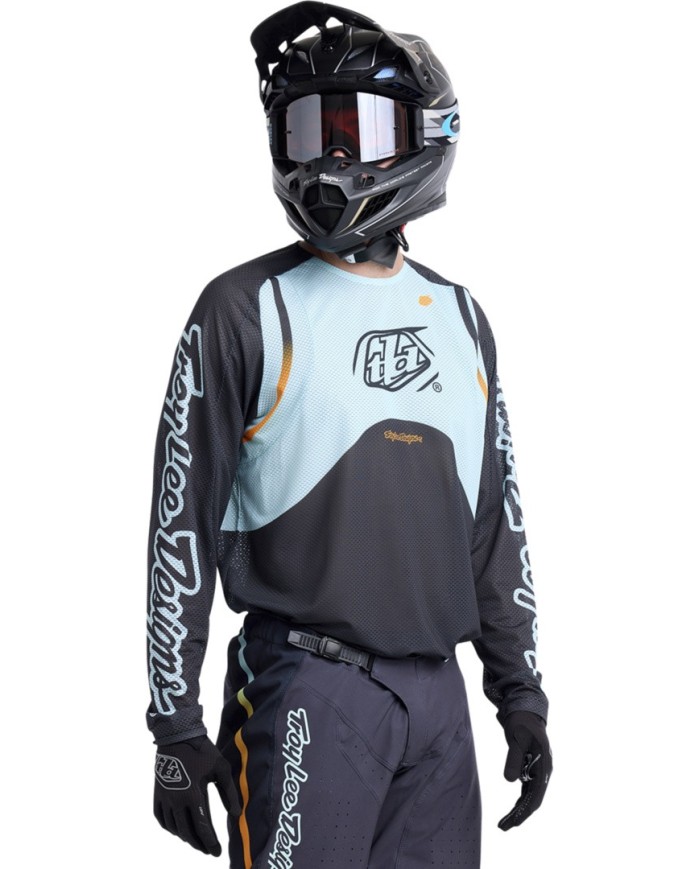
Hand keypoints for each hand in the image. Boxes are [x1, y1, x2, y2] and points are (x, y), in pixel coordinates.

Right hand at [153, 735, 240, 854]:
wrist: (178, 736)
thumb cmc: (202, 751)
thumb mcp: (221, 769)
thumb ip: (229, 793)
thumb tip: (235, 814)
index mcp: (194, 796)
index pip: (203, 828)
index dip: (211, 843)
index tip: (217, 852)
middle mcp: (177, 801)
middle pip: (188, 833)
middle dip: (199, 844)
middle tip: (208, 850)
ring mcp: (165, 798)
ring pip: (174, 828)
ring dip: (186, 838)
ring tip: (196, 841)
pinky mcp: (158, 794)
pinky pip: (161, 819)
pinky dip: (170, 828)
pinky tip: (178, 829)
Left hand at [498, 711, 551, 830]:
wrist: (525, 711)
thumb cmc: (521, 723)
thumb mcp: (516, 739)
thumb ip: (513, 759)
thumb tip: (509, 781)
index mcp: (544, 766)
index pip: (536, 796)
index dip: (524, 811)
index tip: (513, 822)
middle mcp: (544, 772)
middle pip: (534, 799)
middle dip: (520, 815)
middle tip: (503, 827)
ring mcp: (539, 771)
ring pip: (531, 796)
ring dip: (519, 809)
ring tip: (504, 822)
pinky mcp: (533, 769)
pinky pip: (528, 789)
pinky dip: (520, 800)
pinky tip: (512, 808)